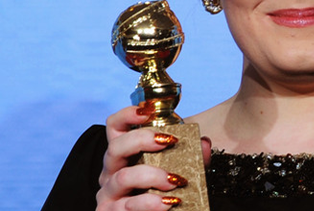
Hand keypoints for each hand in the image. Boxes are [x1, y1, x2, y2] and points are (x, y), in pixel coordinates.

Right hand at [96, 106, 211, 209]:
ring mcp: (109, 194)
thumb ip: (193, 156)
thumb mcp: (179, 169)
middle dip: (142, 140)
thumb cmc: (163, 191)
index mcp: (124, 155)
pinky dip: (150, 203)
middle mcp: (112, 172)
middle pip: (115, 147)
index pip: (114, 127)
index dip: (126, 115)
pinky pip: (128, 207)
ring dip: (152, 176)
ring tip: (175, 180)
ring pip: (123, 178)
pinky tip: (168, 202)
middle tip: (169, 141)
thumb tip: (205, 143)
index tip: (146, 111)